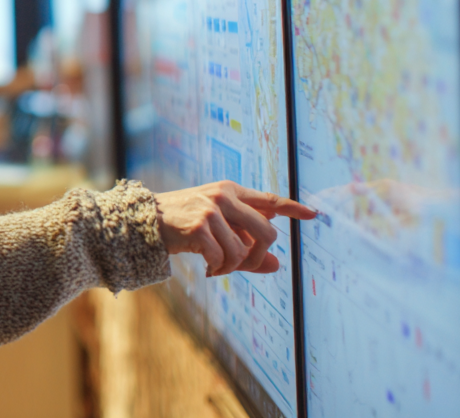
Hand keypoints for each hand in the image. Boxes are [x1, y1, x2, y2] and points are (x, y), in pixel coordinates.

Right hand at [156, 181, 315, 275]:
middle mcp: (224, 196)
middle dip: (260, 256)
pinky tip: (207, 267)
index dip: (293, 208)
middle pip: (267, 232)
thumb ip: (246, 243)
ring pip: (243, 250)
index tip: (313, 215)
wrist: (145, 220)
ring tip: (216, 266)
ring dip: (232, 266)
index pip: (269, 199)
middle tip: (245, 265)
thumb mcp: (216, 228)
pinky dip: (218, 268)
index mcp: (231, 190)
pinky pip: (223, 257)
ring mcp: (212, 210)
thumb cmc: (183, 223)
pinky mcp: (200, 227)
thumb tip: (276, 265)